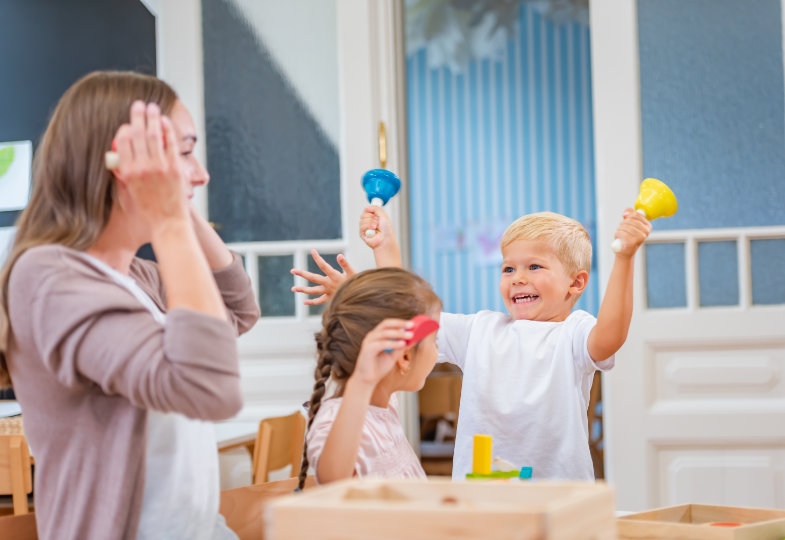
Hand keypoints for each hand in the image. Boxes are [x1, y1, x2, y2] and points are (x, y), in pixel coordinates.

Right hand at [112, 101, 187, 227]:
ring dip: (152, 118)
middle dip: (137, 116)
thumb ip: (126, 170)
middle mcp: (142, 167)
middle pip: (138, 134)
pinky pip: (170, 144)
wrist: (167, 222)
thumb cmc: (148, 208)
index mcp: (128, 172)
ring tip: (152, 107)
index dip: (125, 129)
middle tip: (138, 104)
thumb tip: (122, 153)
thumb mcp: (129, 190)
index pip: (123, 142)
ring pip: (154, 136)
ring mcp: (159, 167)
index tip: (128, 123)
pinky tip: (165, 121)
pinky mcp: (175, 168)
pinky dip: (167, 130)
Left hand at [290, 249, 355, 304]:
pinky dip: (312, 302)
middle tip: (292, 270)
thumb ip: (345, 264)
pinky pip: (320, 301)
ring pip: (313, 291)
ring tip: (293, 288)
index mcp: (334, 276)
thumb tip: (338, 255)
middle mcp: (329, 284)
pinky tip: (305, 302)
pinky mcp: (330, 299)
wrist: (360, 299)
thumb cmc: (358, 284)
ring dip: (303, 289)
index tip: (312, 250)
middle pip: (313, 278)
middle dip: (302, 274)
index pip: (323, 265)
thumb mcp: (353, 272)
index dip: (317, 258)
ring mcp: (328, 292)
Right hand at [351, 318, 413, 386]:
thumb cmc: (379, 367)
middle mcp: (372, 336)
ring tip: (410, 335)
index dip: (400, 322)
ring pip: (385, 333)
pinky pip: (382, 344)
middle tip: (412, 325)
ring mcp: (368, 341)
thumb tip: (413, 339)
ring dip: (399, 333)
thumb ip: (400, 347)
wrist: (367, 380)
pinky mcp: (367, 349)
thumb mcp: (393, 356)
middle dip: (400, 324)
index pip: (389, 324)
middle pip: (386, 324)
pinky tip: (402, 344)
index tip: (412, 324)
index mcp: (377, 335)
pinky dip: (393, 343)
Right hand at [360, 206, 393, 248]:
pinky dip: (368, 227)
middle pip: (363, 214)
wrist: (386, 239)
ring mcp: (365, 228)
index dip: (370, 211)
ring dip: (370, 222)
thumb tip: (366, 207)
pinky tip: (373, 230)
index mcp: (373, 217)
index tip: (375, 214)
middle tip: (377, 221)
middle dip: (371, 217)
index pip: (366, 210)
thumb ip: (376, 208)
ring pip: (362, 220)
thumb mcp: (383, 215)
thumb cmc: (386, 230)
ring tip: (376, 227)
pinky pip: (362, 226)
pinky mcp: (362, 233)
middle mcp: (368, 222)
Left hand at [613, 208, 651, 257]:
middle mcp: (646, 232)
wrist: (625, 252)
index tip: (625, 221)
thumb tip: (626, 212)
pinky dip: (617, 234)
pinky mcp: (633, 242)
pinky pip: (621, 233)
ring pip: (624, 226)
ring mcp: (640, 237)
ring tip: (620, 234)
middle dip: (622, 224)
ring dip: (619, 229)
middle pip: (629, 220)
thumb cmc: (627, 237)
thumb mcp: (629, 224)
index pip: (635, 214)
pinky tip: (618, 238)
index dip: (627, 216)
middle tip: (621, 229)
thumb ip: (629, 214)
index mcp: (648, 226)